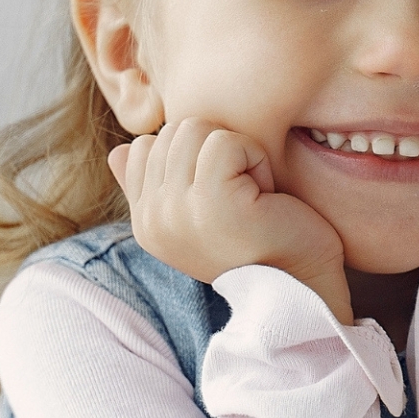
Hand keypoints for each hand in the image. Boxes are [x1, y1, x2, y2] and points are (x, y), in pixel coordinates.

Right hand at [109, 118, 351, 323]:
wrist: (301, 288)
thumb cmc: (260, 246)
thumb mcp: (197, 213)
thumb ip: (154, 185)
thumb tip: (117, 152)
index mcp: (144, 223)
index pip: (143, 147)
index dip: (192, 156)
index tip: (221, 194)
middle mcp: (151, 219)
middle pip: (172, 132)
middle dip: (216, 151)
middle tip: (243, 194)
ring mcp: (175, 211)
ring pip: (194, 128)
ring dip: (236, 152)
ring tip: (252, 193)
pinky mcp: (209, 201)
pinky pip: (225, 142)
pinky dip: (255, 157)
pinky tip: (265, 194)